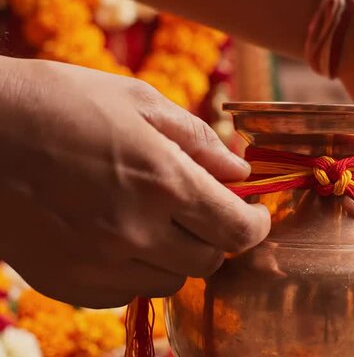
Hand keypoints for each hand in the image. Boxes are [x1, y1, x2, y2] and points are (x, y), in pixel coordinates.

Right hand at [0, 57, 269, 307]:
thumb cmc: (57, 103)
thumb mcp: (138, 101)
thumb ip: (199, 141)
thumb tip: (240, 172)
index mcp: (163, 181)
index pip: (238, 229)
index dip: (256, 224)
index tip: (255, 214)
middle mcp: (137, 232)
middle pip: (211, 260)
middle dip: (218, 236)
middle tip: (203, 211)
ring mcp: (100, 264)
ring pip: (173, 281)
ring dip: (179, 255)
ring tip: (157, 222)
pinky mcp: (69, 283)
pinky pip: (128, 293)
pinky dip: (139, 271)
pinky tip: (120, 239)